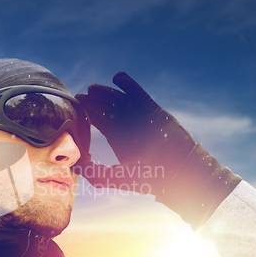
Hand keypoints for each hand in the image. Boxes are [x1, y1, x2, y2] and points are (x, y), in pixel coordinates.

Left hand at [75, 72, 195, 192]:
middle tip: (82, 95)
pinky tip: (117, 77)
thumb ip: (95, 174)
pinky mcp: (154, 111)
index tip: (77, 107)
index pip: (101, 123)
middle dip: (95, 102)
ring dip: (107, 93)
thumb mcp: (118, 178)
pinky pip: (139, 95)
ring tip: (93, 88)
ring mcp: (141, 118)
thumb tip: (75, 166)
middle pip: (108, 109)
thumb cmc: (150, 179)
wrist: (180, 171)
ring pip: (121, 100)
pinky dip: (129, 85)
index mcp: (120, 141)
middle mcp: (129, 128)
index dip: (89, 114)